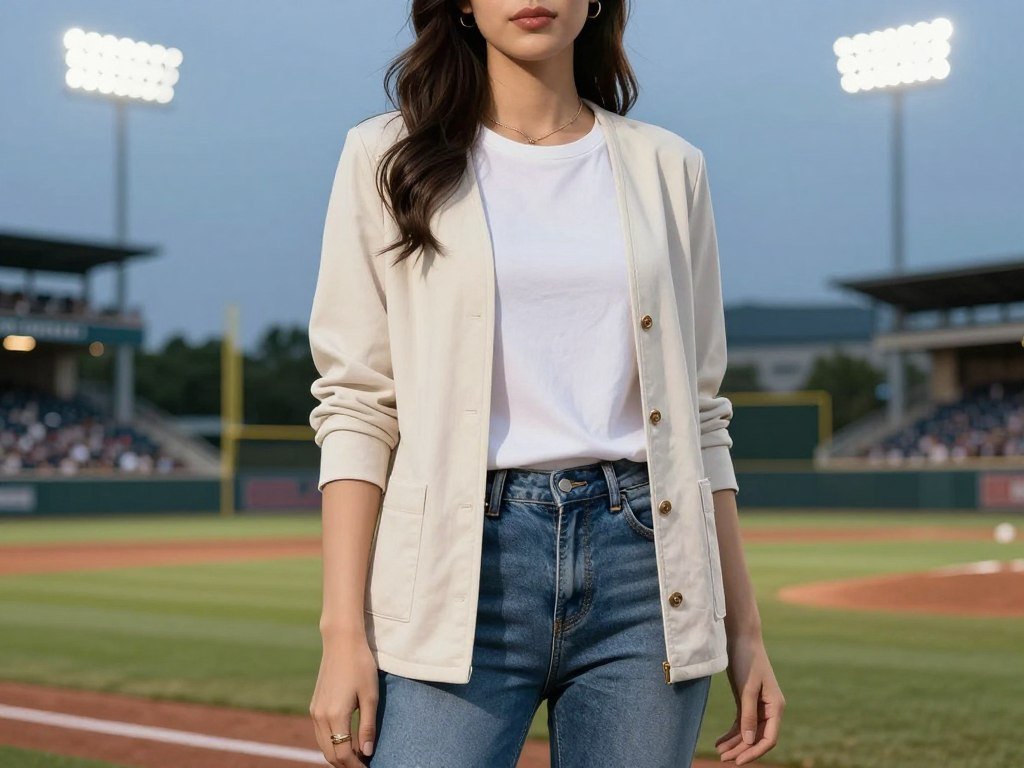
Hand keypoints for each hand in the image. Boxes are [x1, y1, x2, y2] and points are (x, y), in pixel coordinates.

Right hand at [309, 628, 379, 766]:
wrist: (341, 642)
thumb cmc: (360, 666)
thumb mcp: (370, 696)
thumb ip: (368, 727)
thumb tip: (366, 752)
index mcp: (335, 715)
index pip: (343, 754)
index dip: (355, 766)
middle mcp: (320, 716)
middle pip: (330, 754)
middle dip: (345, 765)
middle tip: (363, 765)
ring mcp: (315, 711)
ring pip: (323, 746)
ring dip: (337, 755)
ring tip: (356, 757)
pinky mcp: (314, 705)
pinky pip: (320, 734)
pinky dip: (331, 743)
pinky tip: (345, 741)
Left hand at [715, 634, 784, 764]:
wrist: (741, 638)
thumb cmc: (747, 661)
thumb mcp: (747, 688)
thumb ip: (748, 714)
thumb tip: (749, 740)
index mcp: (776, 707)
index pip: (769, 738)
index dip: (754, 752)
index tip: (738, 760)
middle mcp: (770, 709)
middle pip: (757, 737)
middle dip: (742, 750)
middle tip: (723, 759)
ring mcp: (759, 706)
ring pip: (748, 732)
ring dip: (735, 743)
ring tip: (719, 752)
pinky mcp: (747, 701)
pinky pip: (741, 722)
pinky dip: (732, 733)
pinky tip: (720, 741)